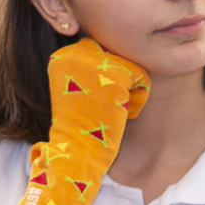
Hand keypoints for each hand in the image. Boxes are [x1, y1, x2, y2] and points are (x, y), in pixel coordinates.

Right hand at [45, 38, 149, 160]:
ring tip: (112, 110)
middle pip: (117, 55)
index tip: (94, 102)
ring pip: (131, 65)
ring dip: (129, 90)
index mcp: (63, 55)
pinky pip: (142, 77)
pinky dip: (138, 99)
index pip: (100, 52)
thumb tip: (118, 52)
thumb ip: (91, 67)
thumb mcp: (79, 88)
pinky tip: (122, 114)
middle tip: (105, 107)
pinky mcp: (115, 74)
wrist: (78, 153)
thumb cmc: (82, 126)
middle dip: (119, 81)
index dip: (104, 79)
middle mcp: (75, 52)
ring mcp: (95, 61)